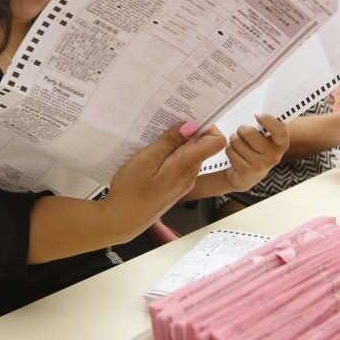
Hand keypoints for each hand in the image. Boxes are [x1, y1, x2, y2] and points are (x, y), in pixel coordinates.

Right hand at [105, 122, 225, 237]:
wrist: (123, 220)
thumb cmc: (131, 191)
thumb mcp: (146, 159)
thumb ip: (169, 141)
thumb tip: (191, 125)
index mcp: (186, 164)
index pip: (216, 141)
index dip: (207, 126)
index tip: (187, 118)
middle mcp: (191, 173)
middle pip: (203, 145)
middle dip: (188, 131)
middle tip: (165, 124)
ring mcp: (184, 181)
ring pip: (191, 154)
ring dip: (178, 143)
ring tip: (156, 139)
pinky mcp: (176, 186)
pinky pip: (182, 164)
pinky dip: (172, 155)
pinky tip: (154, 156)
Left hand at [224, 113, 287, 191]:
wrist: (248, 176)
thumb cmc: (258, 150)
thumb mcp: (267, 140)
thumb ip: (268, 126)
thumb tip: (260, 112)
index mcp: (282, 144)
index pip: (279, 130)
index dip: (268, 120)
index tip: (257, 115)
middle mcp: (273, 156)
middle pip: (249, 133)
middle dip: (241, 129)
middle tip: (242, 132)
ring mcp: (259, 165)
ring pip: (236, 141)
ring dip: (234, 140)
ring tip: (239, 144)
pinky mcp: (245, 171)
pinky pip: (230, 151)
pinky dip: (230, 149)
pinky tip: (236, 154)